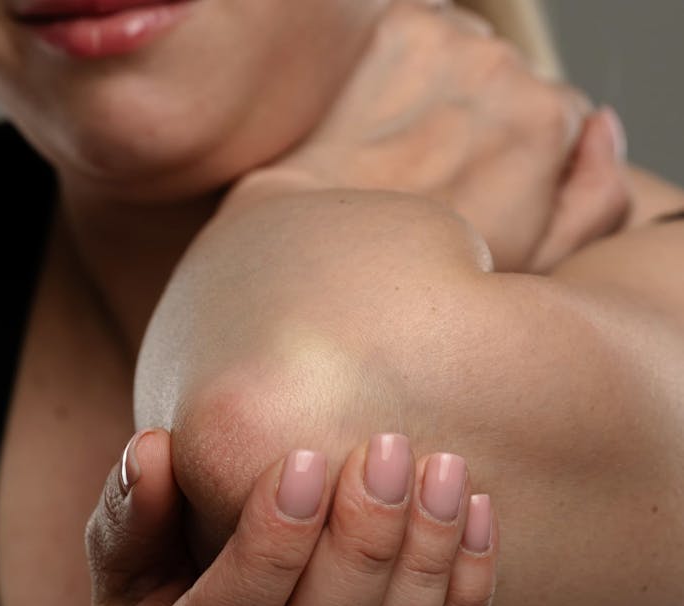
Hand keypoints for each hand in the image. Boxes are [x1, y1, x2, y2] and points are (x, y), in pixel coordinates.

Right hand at [83, 428, 497, 605]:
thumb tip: (154, 449)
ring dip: (422, 564)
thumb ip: (130, 510)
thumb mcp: (118, 564)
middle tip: (387, 452)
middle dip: (361, 544)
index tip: (305, 457)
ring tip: (442, 474)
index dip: (269, 544)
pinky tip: (474, 519)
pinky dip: (460, 598)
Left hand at [227, 1, 628, 273]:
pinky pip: (426, 31)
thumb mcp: (531, 258)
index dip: (515, 152)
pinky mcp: (398, 25)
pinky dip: (409, 67)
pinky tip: (382, 116)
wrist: (320, 244)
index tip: (476, 181)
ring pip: (469, 53)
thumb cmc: (421, 262)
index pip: (557, 113)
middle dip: (482, 119)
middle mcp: (506, 66)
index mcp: (546, 120)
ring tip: (404, 143)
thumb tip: (602, 126)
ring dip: (446, 88)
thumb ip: (594, 198)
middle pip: (512, 80)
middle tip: (433, 169)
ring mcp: (449, 40)